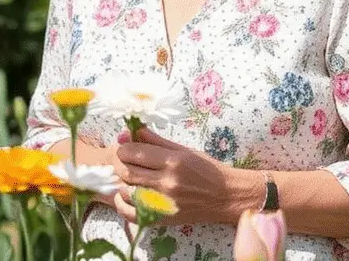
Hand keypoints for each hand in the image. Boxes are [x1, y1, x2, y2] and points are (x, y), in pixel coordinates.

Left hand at [109, 127, 250, 225]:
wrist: (225, 196)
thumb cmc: (206, 169)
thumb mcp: (184, 150)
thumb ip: (156, 141)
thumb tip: (133, 130)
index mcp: (172, 161)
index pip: (134, 153)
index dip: (125, 148)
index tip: (127, 147)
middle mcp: (166, 182)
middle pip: (127, 172)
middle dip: (123, 164)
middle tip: (129, 161)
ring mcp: (163, 203)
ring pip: (127, 191)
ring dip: (125, 182)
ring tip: (133, 177)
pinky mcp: (162, 219)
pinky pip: (131, 214)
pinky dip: (122, 205)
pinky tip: (126, 196)